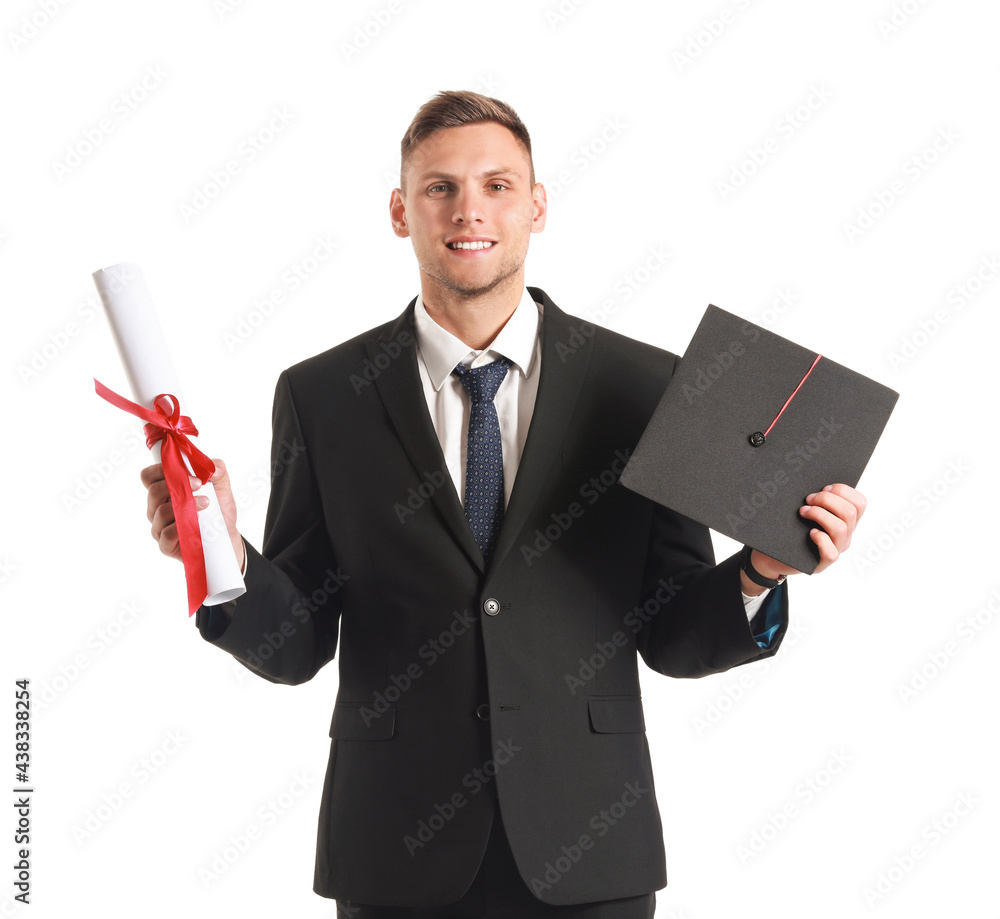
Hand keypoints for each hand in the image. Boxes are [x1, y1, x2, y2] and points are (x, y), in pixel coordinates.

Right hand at [140, 458, 244, 569]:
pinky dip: (180, 527)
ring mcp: (160, 526)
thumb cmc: (218, 510)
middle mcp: (158, 507)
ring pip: (160, 512)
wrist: (227, 535)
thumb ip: (218, 470)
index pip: (149, 477)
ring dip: (185, 506)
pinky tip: (196, 522)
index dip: (160, 469)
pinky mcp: (166, 545)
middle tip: (199, 485)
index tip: (184, 469)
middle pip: (153, 492)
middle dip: (177, 485)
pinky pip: (166, 535)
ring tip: (206, 504)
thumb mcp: (222, 487)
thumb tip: (214, 467)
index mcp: (165, 490)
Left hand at [748, 484, 866, 583]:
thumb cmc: (791, 528)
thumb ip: (816, 498)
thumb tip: (811, 476)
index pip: (860, 503)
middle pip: (850, 512)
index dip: (844, 491)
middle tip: (808, 499)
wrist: (774, 554)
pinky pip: (831, 552)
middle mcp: (845, 535)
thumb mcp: (807, 510)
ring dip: (820, 514)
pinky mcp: (823, 563)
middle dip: (827, 500)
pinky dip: (821, 538)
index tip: (823, 488)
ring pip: (841, 528)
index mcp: (845, 520)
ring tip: (803, 511)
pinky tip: (810, 532)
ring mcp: (836, 549)